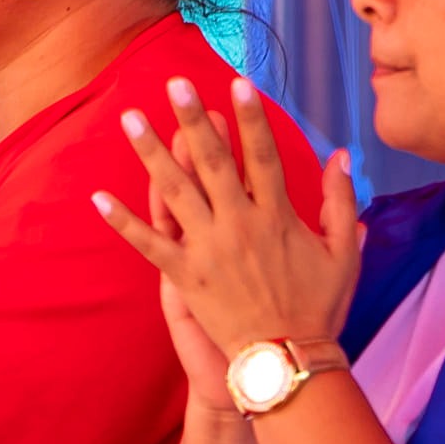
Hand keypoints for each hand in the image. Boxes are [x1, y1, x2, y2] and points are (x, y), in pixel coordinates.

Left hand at [95, 76, 358, 360]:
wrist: (287, 362)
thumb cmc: (320, 308)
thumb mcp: (345, 253)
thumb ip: (341, 201)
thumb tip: (341, 154)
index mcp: (278, 217)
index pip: (262, 156)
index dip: (250, 118)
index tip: (237, 81)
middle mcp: (240, 225)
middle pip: (212, 162)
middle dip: (192, 119)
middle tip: (174, 83)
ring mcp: (208, 250)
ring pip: (174, 192)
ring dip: (150, 152)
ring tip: (130, 118)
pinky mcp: (185, 277)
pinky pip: (149, 243)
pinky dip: (123, 221)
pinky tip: (99, 197)